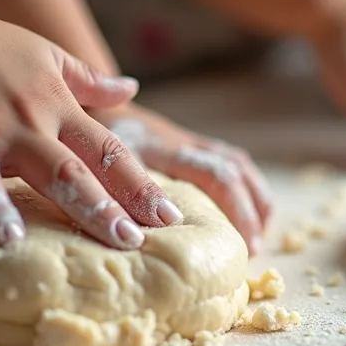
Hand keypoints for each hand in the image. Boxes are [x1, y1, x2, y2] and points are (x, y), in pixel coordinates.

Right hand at [0, 0, 182, 249]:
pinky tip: (10, 237)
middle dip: (126, 201)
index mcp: (58, 102)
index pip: (111, 147)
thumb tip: (132, 88)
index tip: (170, 215)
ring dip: (86, 206)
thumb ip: (87, 79)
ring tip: (114, 240)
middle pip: (91, 165)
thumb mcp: (42, 53)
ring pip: (51, 172)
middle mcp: (38, 118)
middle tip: (154, 236)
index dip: (141, 181)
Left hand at [87, 104, 271, 254]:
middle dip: (250, 210)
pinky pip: (228, 159)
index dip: (235, 210)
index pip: (215, 175)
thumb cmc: (85, 136)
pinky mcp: (187, 142)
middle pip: (232, 169)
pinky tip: (247, 208)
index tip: (243, 244)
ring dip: (254, 195)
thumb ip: (114, 192)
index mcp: (162, 147)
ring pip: (236, 161)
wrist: (86, 96)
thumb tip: (134, 234)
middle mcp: (181, 141)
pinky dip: (245, 184)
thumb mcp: (94, 164)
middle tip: (253, 249)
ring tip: (261, 231)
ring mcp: (187, 139)